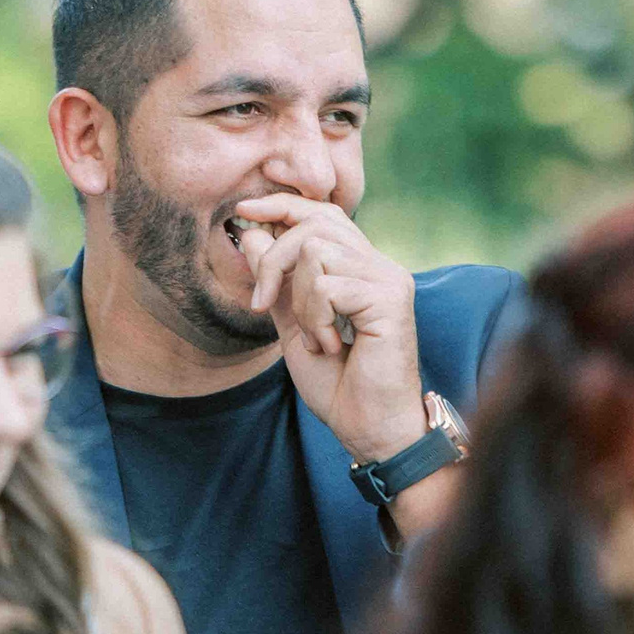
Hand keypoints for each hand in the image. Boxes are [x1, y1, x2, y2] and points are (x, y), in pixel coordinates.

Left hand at [233, 194, 427, 465]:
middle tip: (263, 302)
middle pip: (312, 223)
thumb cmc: (337, 384)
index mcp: (359, 267)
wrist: (367, 427)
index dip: (280, 206)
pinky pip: (327, 285)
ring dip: (299, 301)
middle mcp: (379, 264)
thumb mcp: (293, 327)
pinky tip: (331, 345)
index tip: (242, 210)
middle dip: (274, 259)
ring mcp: (389, 277)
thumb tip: (251, 233)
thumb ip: (276, 283)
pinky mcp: (391, 297)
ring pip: (315, 251)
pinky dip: (315, 318)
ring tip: (316, 337)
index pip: (320, 213)